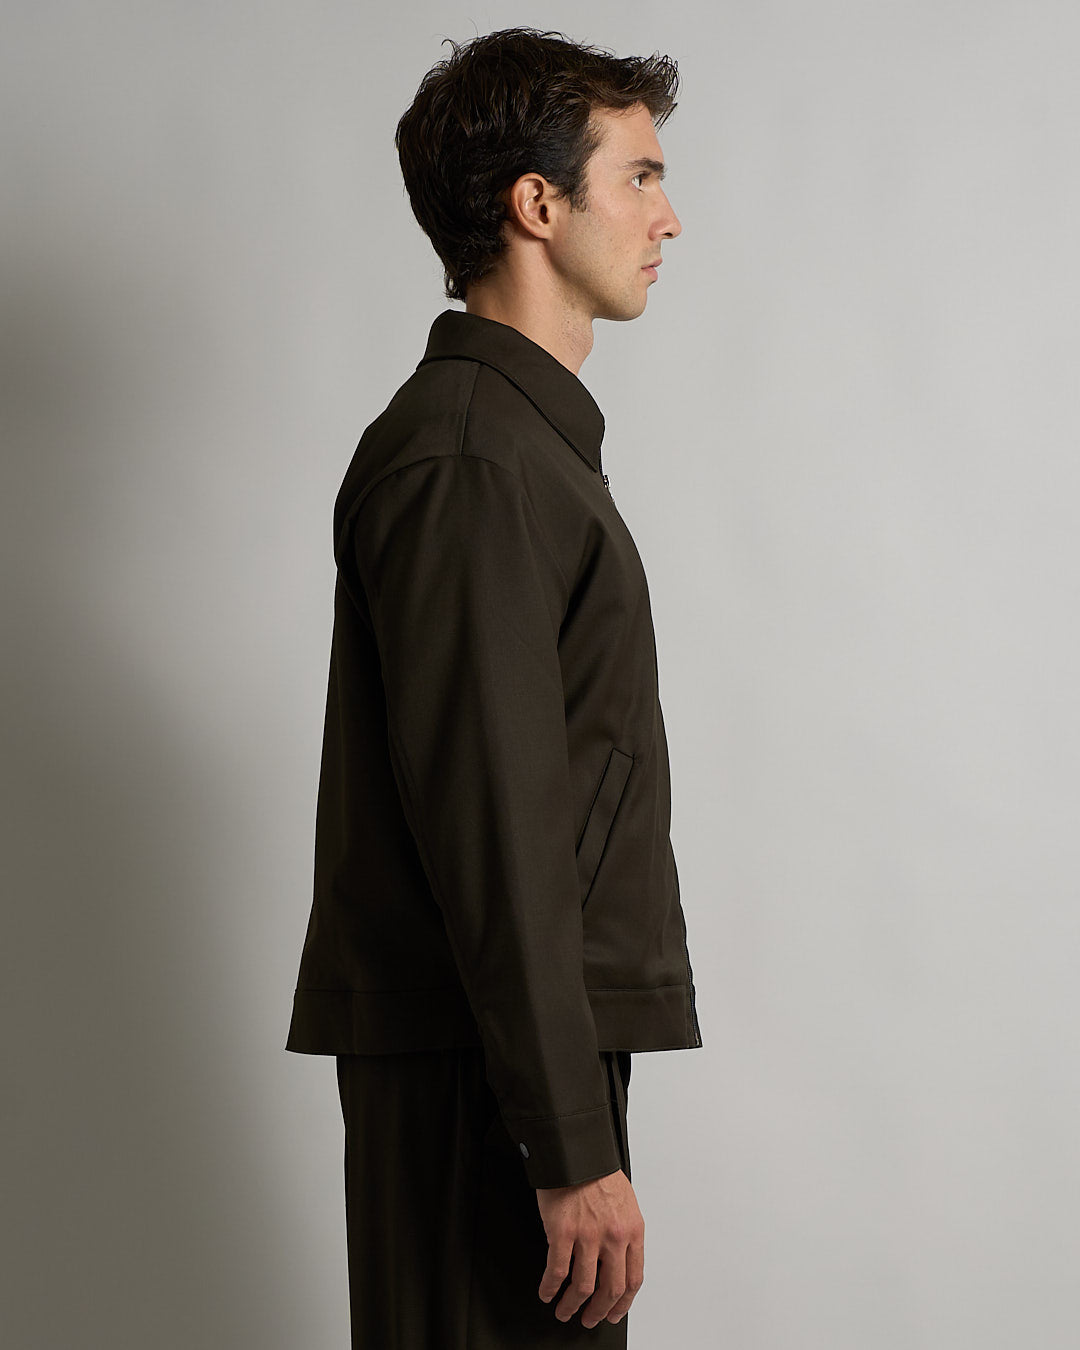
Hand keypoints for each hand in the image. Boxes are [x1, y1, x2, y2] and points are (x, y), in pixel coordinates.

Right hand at [534, 1168, 644, 1327]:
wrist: (576, 1152)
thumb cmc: (598, 1173)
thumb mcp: (625, 1202)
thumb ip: (624, 1232)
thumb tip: (618, 1262)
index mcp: (632, 1230)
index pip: (633, 1279)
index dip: (623, 1303)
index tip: (614, 1312)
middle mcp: (613, 1236)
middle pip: (610, 1290)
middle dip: (599, 1311)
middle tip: (590, 1319)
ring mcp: (588, 1236)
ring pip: (583, 1287)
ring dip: (572, 1305)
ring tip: (565, 1311)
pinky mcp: (562, 1232)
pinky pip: (556, 1272)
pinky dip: (550, 1288)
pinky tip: (547, 1292)